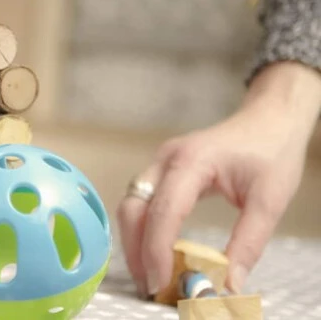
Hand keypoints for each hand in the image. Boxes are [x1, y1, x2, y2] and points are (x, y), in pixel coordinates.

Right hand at [117, 61, 320, 298]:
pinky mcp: (161, 170)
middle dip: (136, 249)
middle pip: (133, 208)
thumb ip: (247, 243)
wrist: (269, 118)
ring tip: (151, 273)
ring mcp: (160, 162)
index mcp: (192, 162)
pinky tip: (155, 250)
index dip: (156, 250)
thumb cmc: (271, 152)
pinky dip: (142, 229)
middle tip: (150, 285)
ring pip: (131, 206)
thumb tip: (228, 283)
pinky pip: (140, 201)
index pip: (163, 211)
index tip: (161, 282)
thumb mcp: (269, 200)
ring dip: (135, 241)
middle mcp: (166, 159)